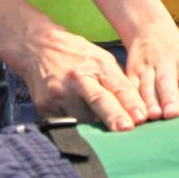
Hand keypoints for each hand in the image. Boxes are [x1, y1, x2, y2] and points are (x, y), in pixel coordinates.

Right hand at [13, 24, 148, 131]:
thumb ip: (119, 82)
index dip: (130, 103)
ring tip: (103, 127)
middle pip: (98, 101)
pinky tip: (79, 120)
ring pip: (83, 118)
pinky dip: (77, 125)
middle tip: (127, 129)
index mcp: (96, 65)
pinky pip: (66, 122)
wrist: (37, 48)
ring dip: (96, 126)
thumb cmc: (76, 55)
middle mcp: (77, 78)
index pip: (117, 86)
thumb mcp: (102, 60)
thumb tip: (140, 110)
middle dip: (113, 116)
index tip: (141, 118)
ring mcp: (58, 93)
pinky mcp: (44, 106)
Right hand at [119, 22, 178, 119]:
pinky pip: (130, 87)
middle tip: (172, 114)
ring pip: (146, 86)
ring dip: (149, 102)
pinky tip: (134, 114)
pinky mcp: (131, 74)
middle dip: (168, 98)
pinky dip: (131, 100)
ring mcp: (146, 68)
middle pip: (165, 81)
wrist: (149, 31)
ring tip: (153, 117)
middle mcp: (164, 62)